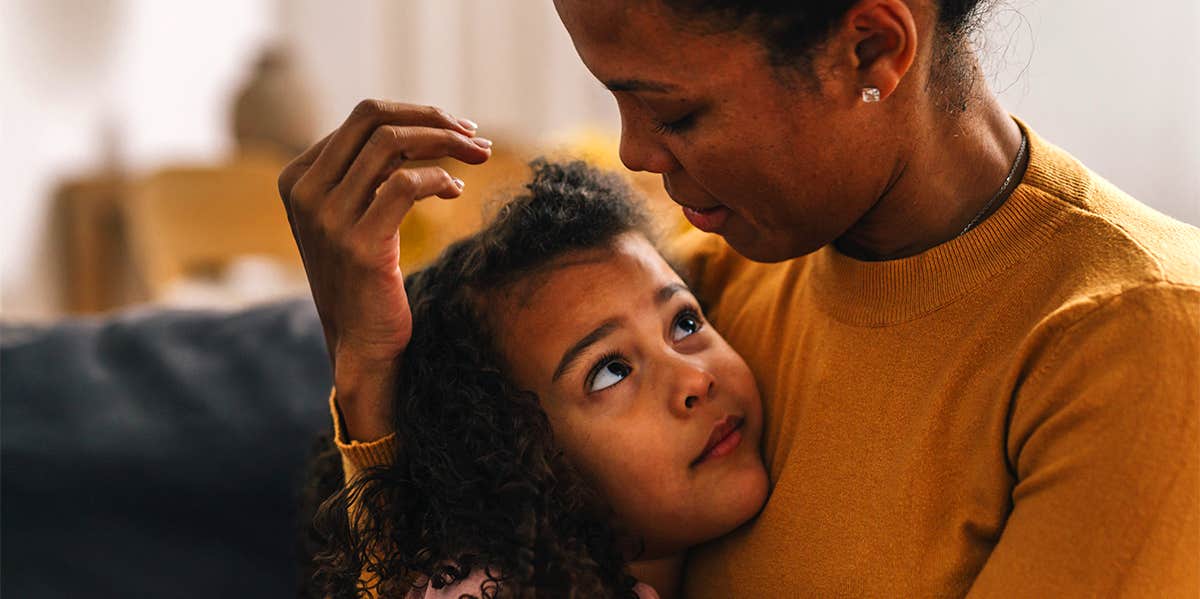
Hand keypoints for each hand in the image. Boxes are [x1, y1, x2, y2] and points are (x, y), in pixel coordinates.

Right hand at [278, 99, 490, 438]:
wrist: (361, 343)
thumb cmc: (365, 277)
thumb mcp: (354, 215)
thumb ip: (370, 171)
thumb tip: (424, 126)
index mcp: (297, 178)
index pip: (362, 117)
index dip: (416, 115)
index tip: (457, 130)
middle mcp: (304, 192)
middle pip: (374, 118)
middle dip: (432, 118)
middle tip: (475, 135)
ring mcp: (327, 218)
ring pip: (392, 144)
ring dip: (446, 143)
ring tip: (479, 155)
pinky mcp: (359, 244)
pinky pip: (406, 184)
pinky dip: (440, 179)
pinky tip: (456, 192)